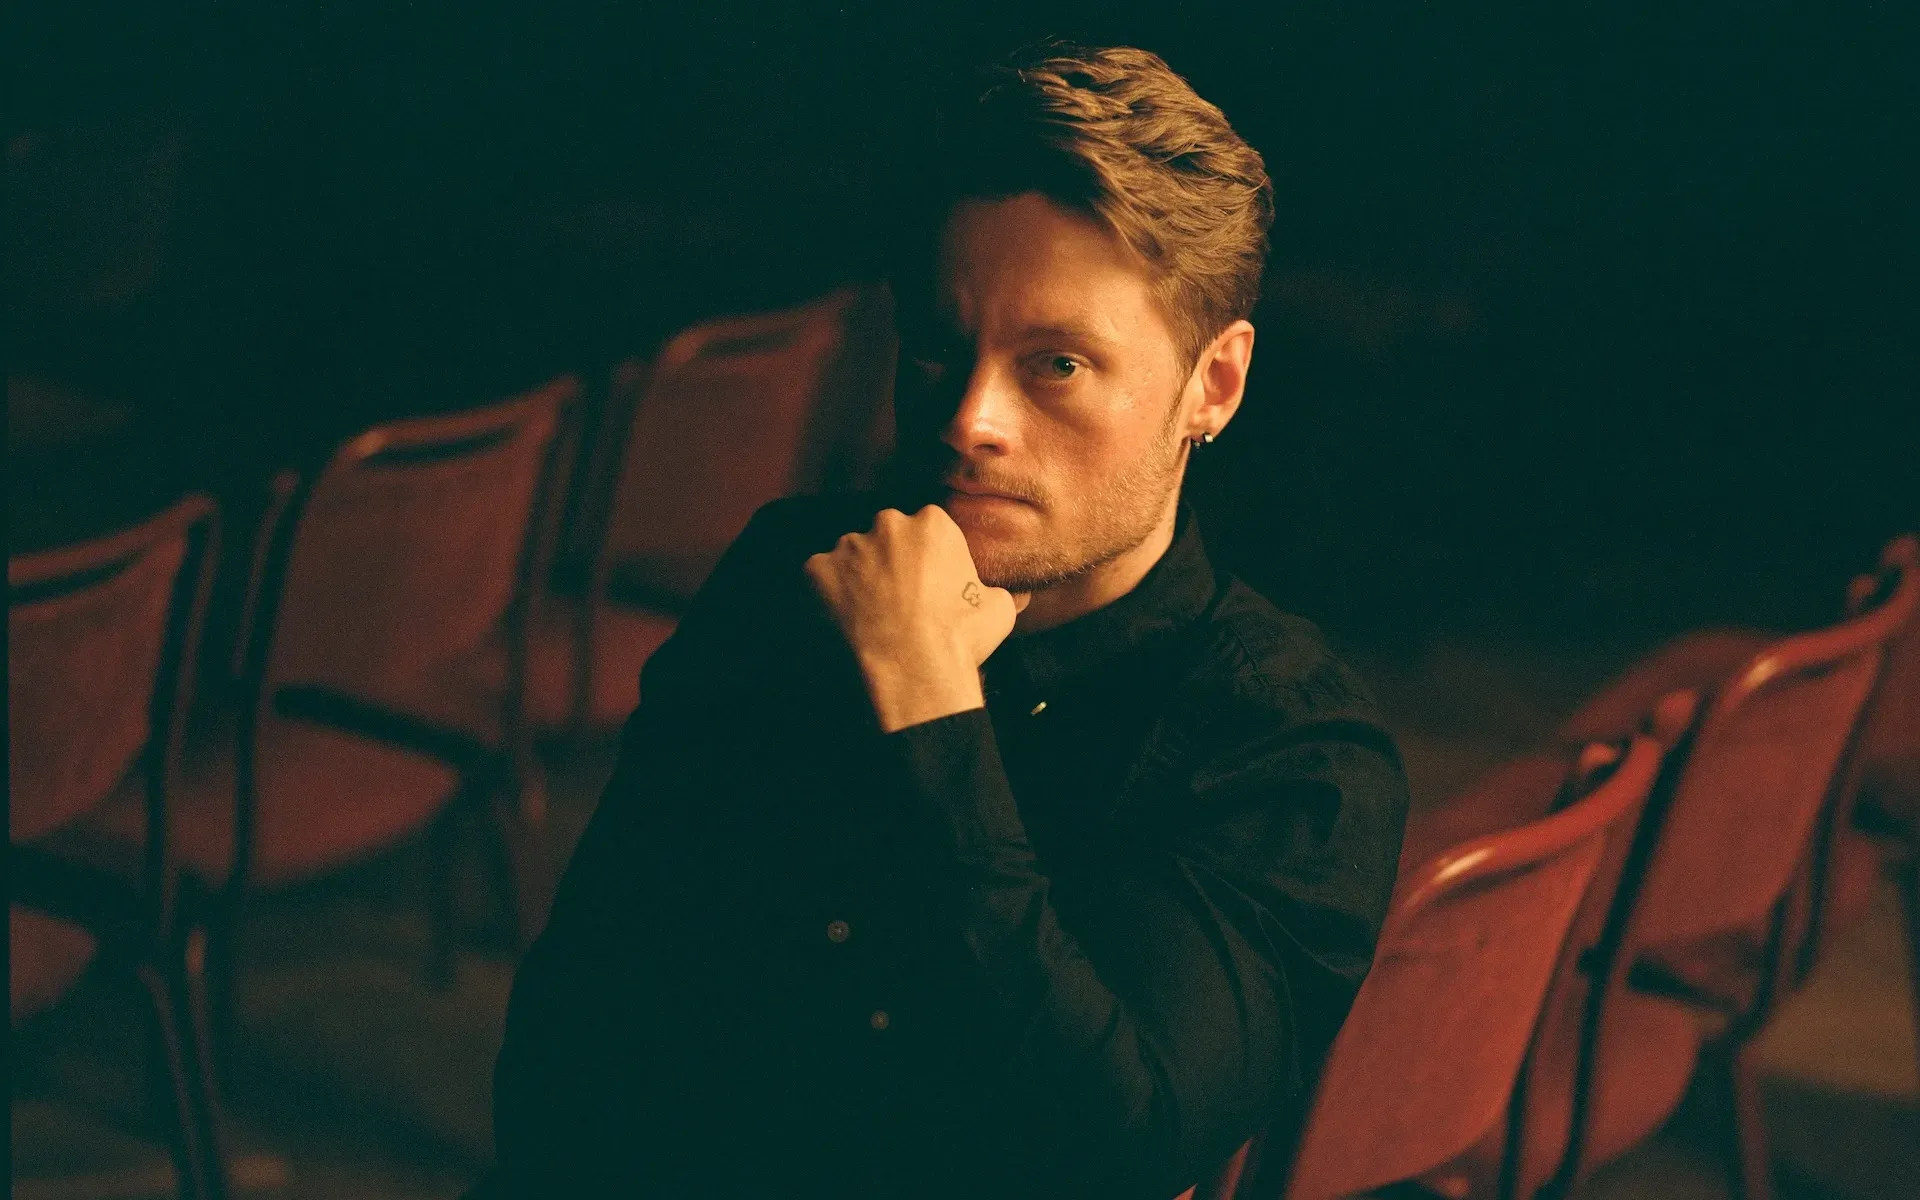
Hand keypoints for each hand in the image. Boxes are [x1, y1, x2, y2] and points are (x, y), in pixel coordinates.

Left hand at [804, 505, 1030, 730]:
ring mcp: (848, 545)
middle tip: (897, 602)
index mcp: (932, 524)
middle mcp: (888, 524)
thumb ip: (999, 591)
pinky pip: (818, 578)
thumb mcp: (999, 610)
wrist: (913, 671)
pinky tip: (844, 623)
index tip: (926, 587)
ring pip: (851, 557)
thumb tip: (1016, 594)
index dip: (925, 560)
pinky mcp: (816, 570)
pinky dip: (826, 597)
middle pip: (885, 537)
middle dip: (889, 563)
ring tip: (869, 618)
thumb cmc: (959, 640)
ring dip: (857, 579)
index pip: (925, 529)